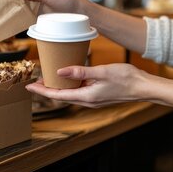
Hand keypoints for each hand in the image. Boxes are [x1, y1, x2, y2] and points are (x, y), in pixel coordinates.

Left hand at [26, 63, 144, 107]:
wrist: (143, 87)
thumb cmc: (125, 78)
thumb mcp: (101, 72)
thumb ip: (80, 71)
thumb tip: (59, 71)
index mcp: (86, 97)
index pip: (57, 95)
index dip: (42, 90)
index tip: (29, 86)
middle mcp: (87, 101)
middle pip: (61, 95)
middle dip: (46, 89)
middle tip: (33, 81)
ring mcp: (93, 99)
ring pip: (69, 93)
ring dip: (57, 87)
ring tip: (46, 78)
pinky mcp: (97, 94)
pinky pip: (78, 91)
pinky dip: (68, 85)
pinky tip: (66, 77)